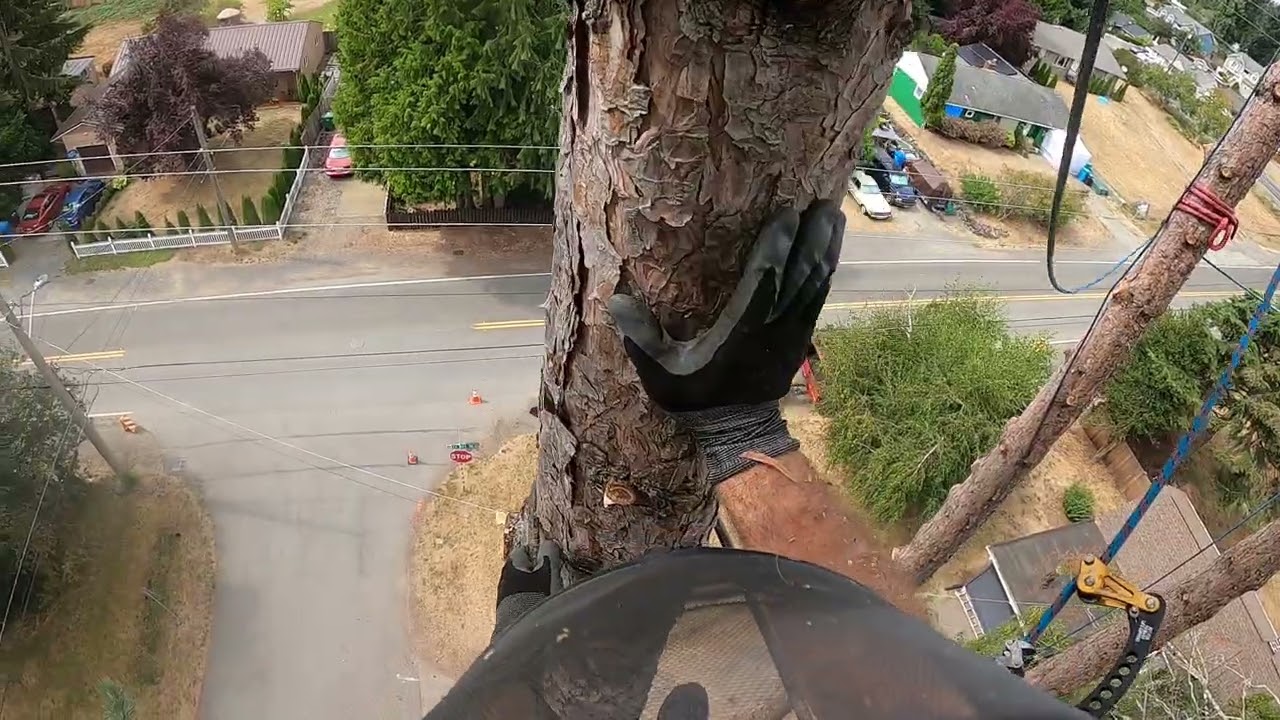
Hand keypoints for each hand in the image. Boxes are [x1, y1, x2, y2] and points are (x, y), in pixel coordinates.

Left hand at [492, 540, 562, 639]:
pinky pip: (517, 600)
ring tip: (543, 593)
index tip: (546, 556)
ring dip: (528, 587)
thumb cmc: (536, 595)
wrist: (522, 630)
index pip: (521, 551)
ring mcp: (502, 597)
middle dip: (530, 570)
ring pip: (516, 585)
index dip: (534, 552)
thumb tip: (549, 542)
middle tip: (546, 574)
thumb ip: (548, 555)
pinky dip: (526, 600)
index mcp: (512, 565)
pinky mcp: (504, 613)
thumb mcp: (548, 572)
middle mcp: (504, 578)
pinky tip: (536, 606)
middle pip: (518, 569)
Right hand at [608, 200, 843, 412]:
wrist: (736, 431)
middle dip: (812, 239)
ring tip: (835, 215)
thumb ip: (641, 338)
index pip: (764, 282)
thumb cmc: (695, 398)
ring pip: (816, 285)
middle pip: (799, 277)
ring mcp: (793, 334)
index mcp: (741, 332)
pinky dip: (826, 271)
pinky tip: (831, 251)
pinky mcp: (802, 338)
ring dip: (827, 250)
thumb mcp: (659, 374)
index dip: (776, 248)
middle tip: (822, 203)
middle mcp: (774, 329)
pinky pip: (819, 298)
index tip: (787, 214)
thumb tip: (617, 299)